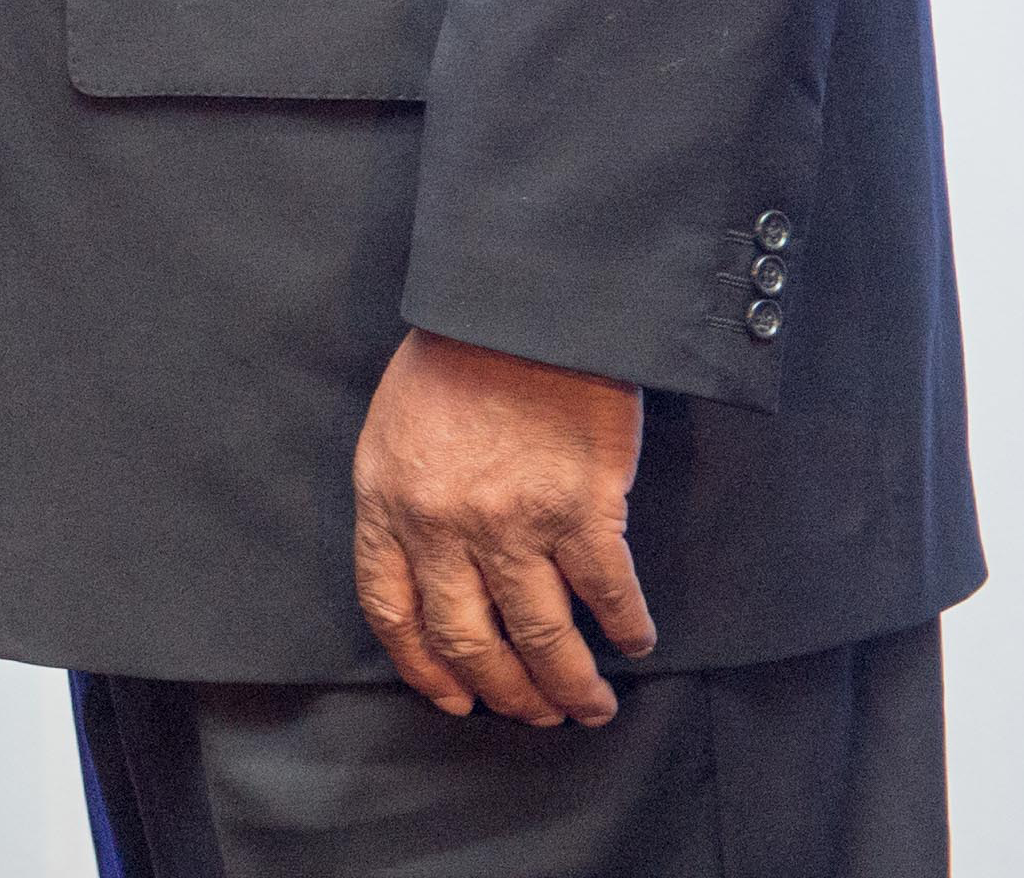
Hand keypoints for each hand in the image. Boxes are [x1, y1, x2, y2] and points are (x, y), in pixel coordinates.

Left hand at [352, 327, 655, 726]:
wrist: (520, 307)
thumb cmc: (458, 360)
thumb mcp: (398, 430)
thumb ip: (408, 503)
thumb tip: (434, 575)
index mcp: (388, 501)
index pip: (393, 610)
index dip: (424, 668)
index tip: (454, 700)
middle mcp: (443, 524)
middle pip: (469, 639)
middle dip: (505, 692)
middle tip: (536, 715)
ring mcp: (513, 521)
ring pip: (541, 636)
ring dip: (570, 684)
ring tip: (590, 706)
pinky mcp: (582, 509)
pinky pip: (607, 594)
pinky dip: (626, 629)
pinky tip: (635, 642)